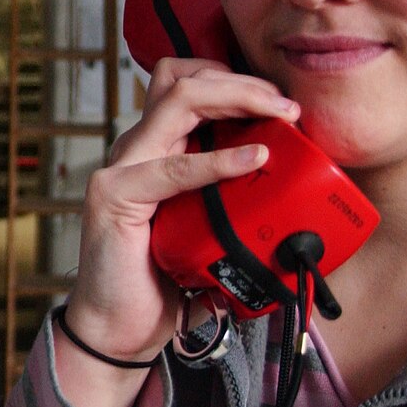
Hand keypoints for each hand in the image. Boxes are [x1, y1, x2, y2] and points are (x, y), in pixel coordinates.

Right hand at [63, 58, 299, 362]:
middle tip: (287, 104)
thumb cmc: (161, 279)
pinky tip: (253, 160)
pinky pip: (173, 168)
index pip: (190, 84)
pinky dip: (218, 160)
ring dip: (236, 98)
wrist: (119, 328)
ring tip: (278, 115)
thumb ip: (229, 195)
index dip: (237, 82)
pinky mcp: (116, 196)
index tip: (283, 105)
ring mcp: (122, 168)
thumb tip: (289, 180)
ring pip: (178, 100)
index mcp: (155, 149)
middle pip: (184, 77)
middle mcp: (135, 148)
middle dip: (242, 80)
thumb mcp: (206, 225)